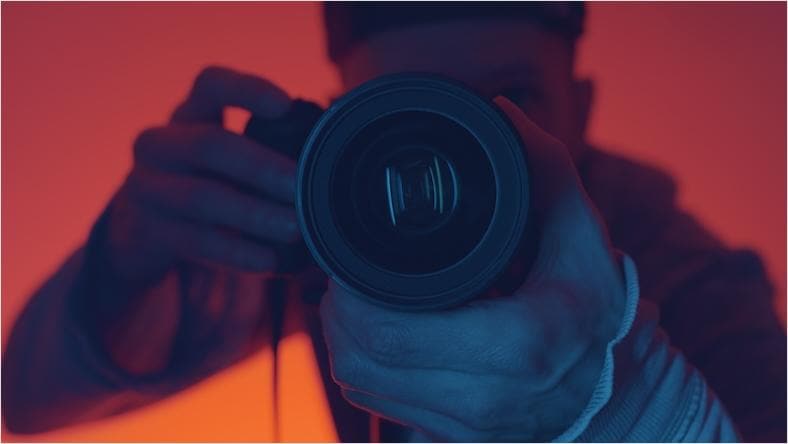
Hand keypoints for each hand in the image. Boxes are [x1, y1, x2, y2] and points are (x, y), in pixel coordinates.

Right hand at [105, 66, 298, 286]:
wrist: (142, 230)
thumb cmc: (207, 184)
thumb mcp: (228, 160)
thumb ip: (269, 152)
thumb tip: (332, 163)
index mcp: (190, 115)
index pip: (211, 85)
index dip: (246, 90)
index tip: (287, 105)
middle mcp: (161, 144)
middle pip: (208, 144)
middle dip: (260, 166)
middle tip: (300, 186)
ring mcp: (147, 187)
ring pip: (201, 197)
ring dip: (253, 214)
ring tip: (294, 229)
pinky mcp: (147, 231)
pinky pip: (195, 241)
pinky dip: (237, 253)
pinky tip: (270, 262)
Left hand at [320, 97, 626, 441]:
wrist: (624, 394)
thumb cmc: (598, 311)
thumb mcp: (582, 233)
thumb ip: (543, 167)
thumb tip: (499, 114)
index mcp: (516, 348)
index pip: (387, 334)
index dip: (349, 295)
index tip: (349, 263)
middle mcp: (487, 401)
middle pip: (361, 363)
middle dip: (337, 314)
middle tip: (344, 279)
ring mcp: (469, 430)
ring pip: (362, 387)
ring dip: (346, 341)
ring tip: (358, 303)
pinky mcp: (457, 442)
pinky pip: (381, 407)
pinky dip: (367, 370)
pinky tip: (382, 339)